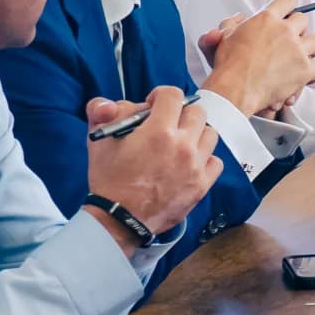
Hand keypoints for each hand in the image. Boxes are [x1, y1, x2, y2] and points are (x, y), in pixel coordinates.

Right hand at [84, 88, 222, 244]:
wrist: (119, 219)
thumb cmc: (108, 180)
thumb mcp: (99, 140)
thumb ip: (102, 112)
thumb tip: (114, 104)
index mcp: (159, 131)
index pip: (173, 94)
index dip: (161, 95)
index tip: (153, 105)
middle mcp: (183, 145)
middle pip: (197, 112)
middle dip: (180, 114)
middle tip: (166, 125)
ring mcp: (195, 166)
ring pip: (210, 134)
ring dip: (195, 134)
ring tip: (179, 144)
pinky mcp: (202, 185)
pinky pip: (216, 161)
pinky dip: (205, 159)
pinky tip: (189, 163)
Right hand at [202, 0, 314, 116]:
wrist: (235, 88)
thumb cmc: (228, 64)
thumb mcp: (224, 36)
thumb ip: (233, 22)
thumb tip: (241, 16)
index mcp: (267, 19)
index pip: (287, 1)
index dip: (287, 8)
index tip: (286, 15)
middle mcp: (286, 31)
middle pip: (304, 20)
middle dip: (298, 29)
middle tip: (290, 41)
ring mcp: (297, 50)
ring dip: (311, 49)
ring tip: (301, 57)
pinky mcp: (305, 70)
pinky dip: (314, 74)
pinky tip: (304, 77)